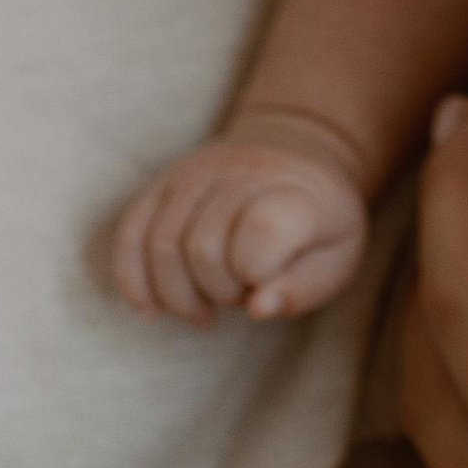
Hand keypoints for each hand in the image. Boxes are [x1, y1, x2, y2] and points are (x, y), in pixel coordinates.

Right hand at [109, 125, 370, 323]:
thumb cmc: (318, 223)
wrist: (297, 156)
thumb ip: (302, 288)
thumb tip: (257, 309)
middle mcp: (238, 172)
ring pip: (161, 246)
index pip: (260, 230)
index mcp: (293, 191)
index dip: (257, 274)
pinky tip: (151, 310)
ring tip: (207, 305)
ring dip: (180, 295)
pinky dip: (133, 280)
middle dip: (220, 292)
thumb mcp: (337, 259)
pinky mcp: (163, 183)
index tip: (268, 281)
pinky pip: (130, 234)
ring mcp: (194, 173)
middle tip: (241, 293)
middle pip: (202, 248)